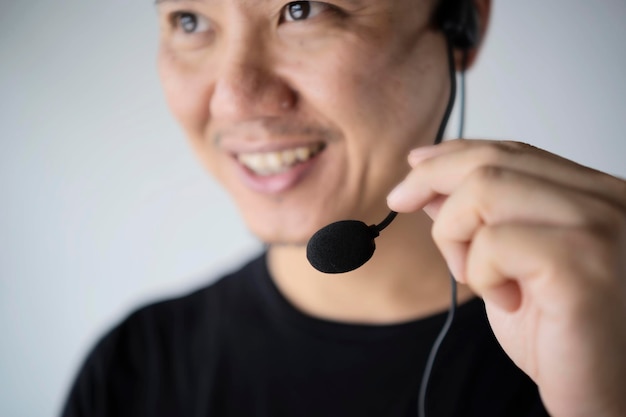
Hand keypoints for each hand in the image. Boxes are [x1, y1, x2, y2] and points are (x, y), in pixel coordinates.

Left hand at [387, 139, 625, 416]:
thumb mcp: (509, 264)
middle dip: (431, 181)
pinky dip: (479, 272)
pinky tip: (506, 300)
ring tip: (477, 276)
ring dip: (456, 235)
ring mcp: (600, 228)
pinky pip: (493, 242)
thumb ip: (478, 220)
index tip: (415, 165)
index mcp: (593, 195)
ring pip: (485, 191)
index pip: (511, 150)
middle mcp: (607, 200)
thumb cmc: (564, 334)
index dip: (453, 154)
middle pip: (492, 161)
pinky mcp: (581, 264)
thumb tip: (428, 185)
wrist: (605, 391)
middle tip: (402, 203)